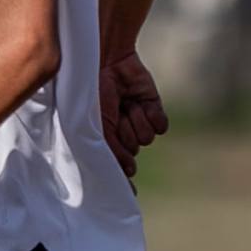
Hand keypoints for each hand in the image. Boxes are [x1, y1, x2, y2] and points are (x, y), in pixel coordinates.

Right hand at [100, 51, 168, 177]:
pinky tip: (140, 103)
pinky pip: (161, 126)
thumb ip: (109, 149)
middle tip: (113, 116)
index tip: (129, 192)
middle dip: (124, 136)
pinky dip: (153, 116)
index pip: (117, 166)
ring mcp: (137, 119)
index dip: (123, 176)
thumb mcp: (93, 124)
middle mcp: (121, 132)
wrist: (103, 57)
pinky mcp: (152, 106)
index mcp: (103, 139)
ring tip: (124, 105)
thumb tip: (131, 173)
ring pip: (146, 139)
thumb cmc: (90, 92)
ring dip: (135, 122)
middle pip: (132, 152)